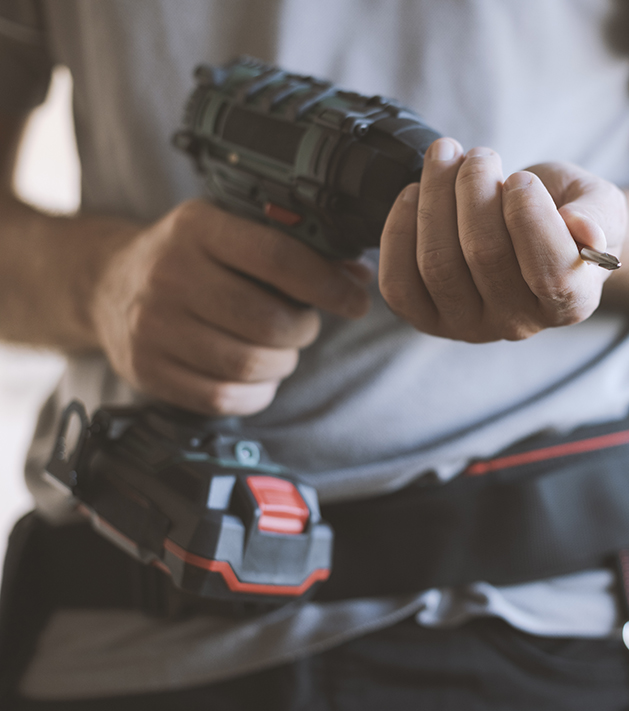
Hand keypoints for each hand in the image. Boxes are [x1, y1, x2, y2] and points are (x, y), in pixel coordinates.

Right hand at [90, 200, 370, 414]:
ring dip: (281, 364)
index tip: (355, 301)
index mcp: (198, 228)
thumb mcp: (232, 233)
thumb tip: (357, 277)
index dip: (328, 285)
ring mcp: (152, 326)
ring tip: (279, 350)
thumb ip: (294, 250)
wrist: (106, 283)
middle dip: (302, 330)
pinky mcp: (146, 370)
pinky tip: (257, 377)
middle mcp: (169, 274)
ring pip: (247, 364)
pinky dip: (255, 394)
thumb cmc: (189, 258)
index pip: (278, 258)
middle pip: (267, 321)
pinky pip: (222, 398)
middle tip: (303, 326)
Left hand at [378, 138, 626, 341]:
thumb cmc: (566, 214)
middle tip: (479, 155)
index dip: (530, 216)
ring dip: (434, 196)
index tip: (522, 178)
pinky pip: (398, 284)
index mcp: (570, 303)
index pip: (551, 272)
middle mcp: (518, 324)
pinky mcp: (426, 317)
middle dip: (475, 189)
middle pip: (484, 257)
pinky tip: (413, 194)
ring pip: (437, 264)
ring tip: (446, 158)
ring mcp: (468, 327)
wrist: (529, 231)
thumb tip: (585, 230)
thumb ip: (599, 215)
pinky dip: (398, 229)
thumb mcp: (599, 203)